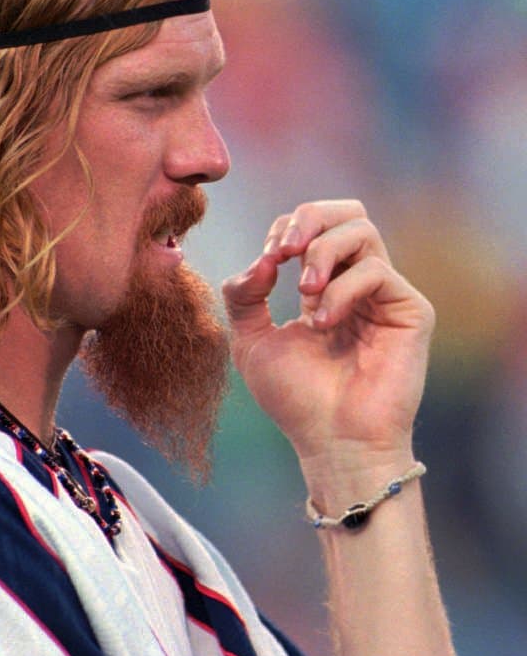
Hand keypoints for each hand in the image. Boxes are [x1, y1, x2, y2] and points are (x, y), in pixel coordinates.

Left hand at [221, 199, 434, 472]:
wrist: (331, 443)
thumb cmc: (295, 398)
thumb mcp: (251, 339)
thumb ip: (245, 294)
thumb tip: (265, 258)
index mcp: (324, 286)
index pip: (312, 227)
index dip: (284, 230)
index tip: (266, 262)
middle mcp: (357, 284)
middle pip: (347, 212)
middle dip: (309, 218)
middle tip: (285, 249)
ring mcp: (385, 295)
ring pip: (362, 230)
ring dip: (322, 252)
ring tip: (304, 293)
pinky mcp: (410, 310)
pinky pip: (376, 270)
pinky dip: (341, 289)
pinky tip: (323, 324)